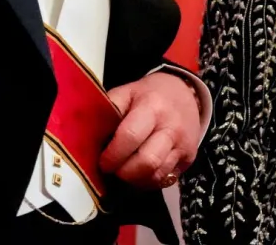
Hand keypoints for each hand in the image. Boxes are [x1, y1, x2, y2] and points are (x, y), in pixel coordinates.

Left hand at [100, 72, 200, 189]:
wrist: (186, 93)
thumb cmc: (150, 94)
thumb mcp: (127, 92)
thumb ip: (108, 109)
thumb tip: (86, 132)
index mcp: (152, 107)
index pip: (131, 136)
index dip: (113, 154)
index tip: (102, 161)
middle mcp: (171, 128)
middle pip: (146, 162)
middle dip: (123, 172)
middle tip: (112, 169)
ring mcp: (183, 145)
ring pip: (156, 176)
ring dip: (134, 180)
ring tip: (124, 171)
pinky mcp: (189, 159)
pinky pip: (165, 180)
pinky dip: (148, 182)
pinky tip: (139, 173)